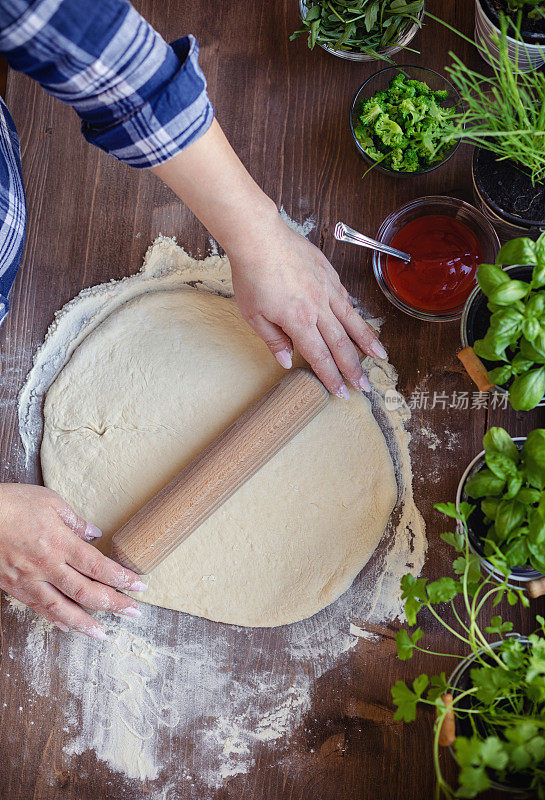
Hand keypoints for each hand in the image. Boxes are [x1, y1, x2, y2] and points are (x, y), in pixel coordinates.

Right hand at [0, 484, 145, 638]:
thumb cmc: (12, 503)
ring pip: (61, 608)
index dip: (121, 578)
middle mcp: (46, 566)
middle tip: (134, 612)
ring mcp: (28, 580)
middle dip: (113, 604)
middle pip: (85, 592)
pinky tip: (67, 626)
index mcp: (59, 542)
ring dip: (85, 623)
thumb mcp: (50, 501)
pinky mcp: (13, 587)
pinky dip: (55, 619)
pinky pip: (38, 608)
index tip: (139, 585)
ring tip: (103, 634)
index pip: (98, 566)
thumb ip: (75, 521)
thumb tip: (94, 534)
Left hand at [228, 212, 386, 396]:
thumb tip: (287, 360)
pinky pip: (346, 299)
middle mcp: (318, 307)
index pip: (320, 356)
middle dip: (354, 368)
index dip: (332, 377)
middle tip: (365, 386)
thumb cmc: (252, 275)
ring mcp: (326, 289)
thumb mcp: (254, 314)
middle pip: (341, 344)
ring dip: (366, 342)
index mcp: (298, 320)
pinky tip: (361, 323)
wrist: (259, 237)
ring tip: (380, 357)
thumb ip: (273, 339)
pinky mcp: (329, 274)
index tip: (342, 392)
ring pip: (352, 321)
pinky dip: (356, 315)